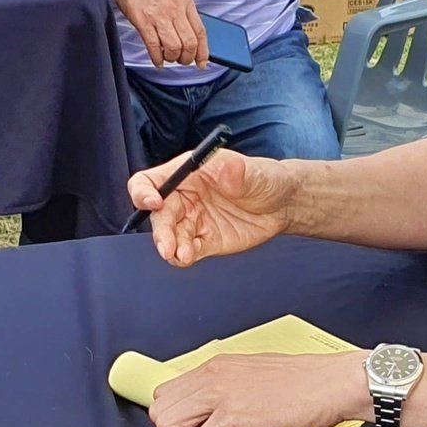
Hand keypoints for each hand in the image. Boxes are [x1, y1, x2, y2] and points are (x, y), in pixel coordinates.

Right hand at [104, 0, 208, 68]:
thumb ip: (184, 14)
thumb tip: (191, 37)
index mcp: (186, 3)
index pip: (200, 32)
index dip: (203, 52)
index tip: (202, 62)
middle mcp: (175, 10)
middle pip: (189, 43)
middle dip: (187, 58)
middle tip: (182, 61)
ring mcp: (159, 17)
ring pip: (174, 48)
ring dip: (172, 58)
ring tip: (168, 58)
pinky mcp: (143, 22)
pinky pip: (154, 46)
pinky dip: (157, 58)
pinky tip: (157, 61)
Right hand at [126, 149, 297, 265]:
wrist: (283, 205)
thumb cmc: (265, 178)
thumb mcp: (254, 171)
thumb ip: (237, 171)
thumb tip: (226, 169)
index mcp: (186, 173)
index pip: (150, 181)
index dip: (143, 192)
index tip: (152, 202)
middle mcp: (185, 198)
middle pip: (158, 214)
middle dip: (160, 231)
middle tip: (167, 245)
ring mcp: (193, 221)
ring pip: (170, 236)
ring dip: (170, 247)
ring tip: (182, 255)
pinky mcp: (204, 241)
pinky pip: (186, 250)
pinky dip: (183, 256)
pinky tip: (189, 257)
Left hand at [148, 351, 369, 426]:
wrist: (333, 383)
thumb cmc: (305, 383)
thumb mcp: (253, 375)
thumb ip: (226, 388)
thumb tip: (208, 410)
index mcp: (216, 364)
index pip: (165, 390)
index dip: (176, 417)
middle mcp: (212, 374)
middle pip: (159, 409)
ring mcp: (220, 392)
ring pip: (167, 424)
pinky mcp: (234, 413)